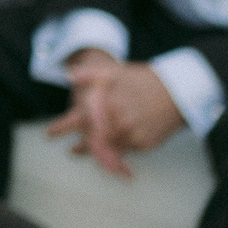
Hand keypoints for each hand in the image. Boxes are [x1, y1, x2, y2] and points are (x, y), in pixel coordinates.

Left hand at [46, 52, 181, 174]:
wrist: (178, 93)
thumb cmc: (143, 80)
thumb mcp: (116, 72)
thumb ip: (89, 75)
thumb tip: (67, 76)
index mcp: (106, 104)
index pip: (77, 120)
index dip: (60, 128)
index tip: (49, 133)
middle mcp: (117, 122)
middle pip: (90, 142)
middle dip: (79, 147)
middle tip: (71, 151)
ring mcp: (132, 135)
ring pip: (107, 150)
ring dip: (95, 153)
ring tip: (85, 152)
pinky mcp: (144, 145)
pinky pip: (124, 152)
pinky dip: (115, 155)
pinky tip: (109, 155)